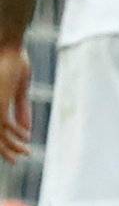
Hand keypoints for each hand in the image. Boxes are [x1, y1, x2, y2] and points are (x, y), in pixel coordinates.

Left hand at [0, 46, 31, 162]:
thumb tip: (27, 129)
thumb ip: (21, 108)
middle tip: (17, 159)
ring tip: (23, 155)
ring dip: (11, 147)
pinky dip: (15, 134)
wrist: (7, 46)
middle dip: (6, 149)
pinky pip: (4, 126)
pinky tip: (25, 138)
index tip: (20, 147)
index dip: (7, 141)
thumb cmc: (13, 61)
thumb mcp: (19, 89)